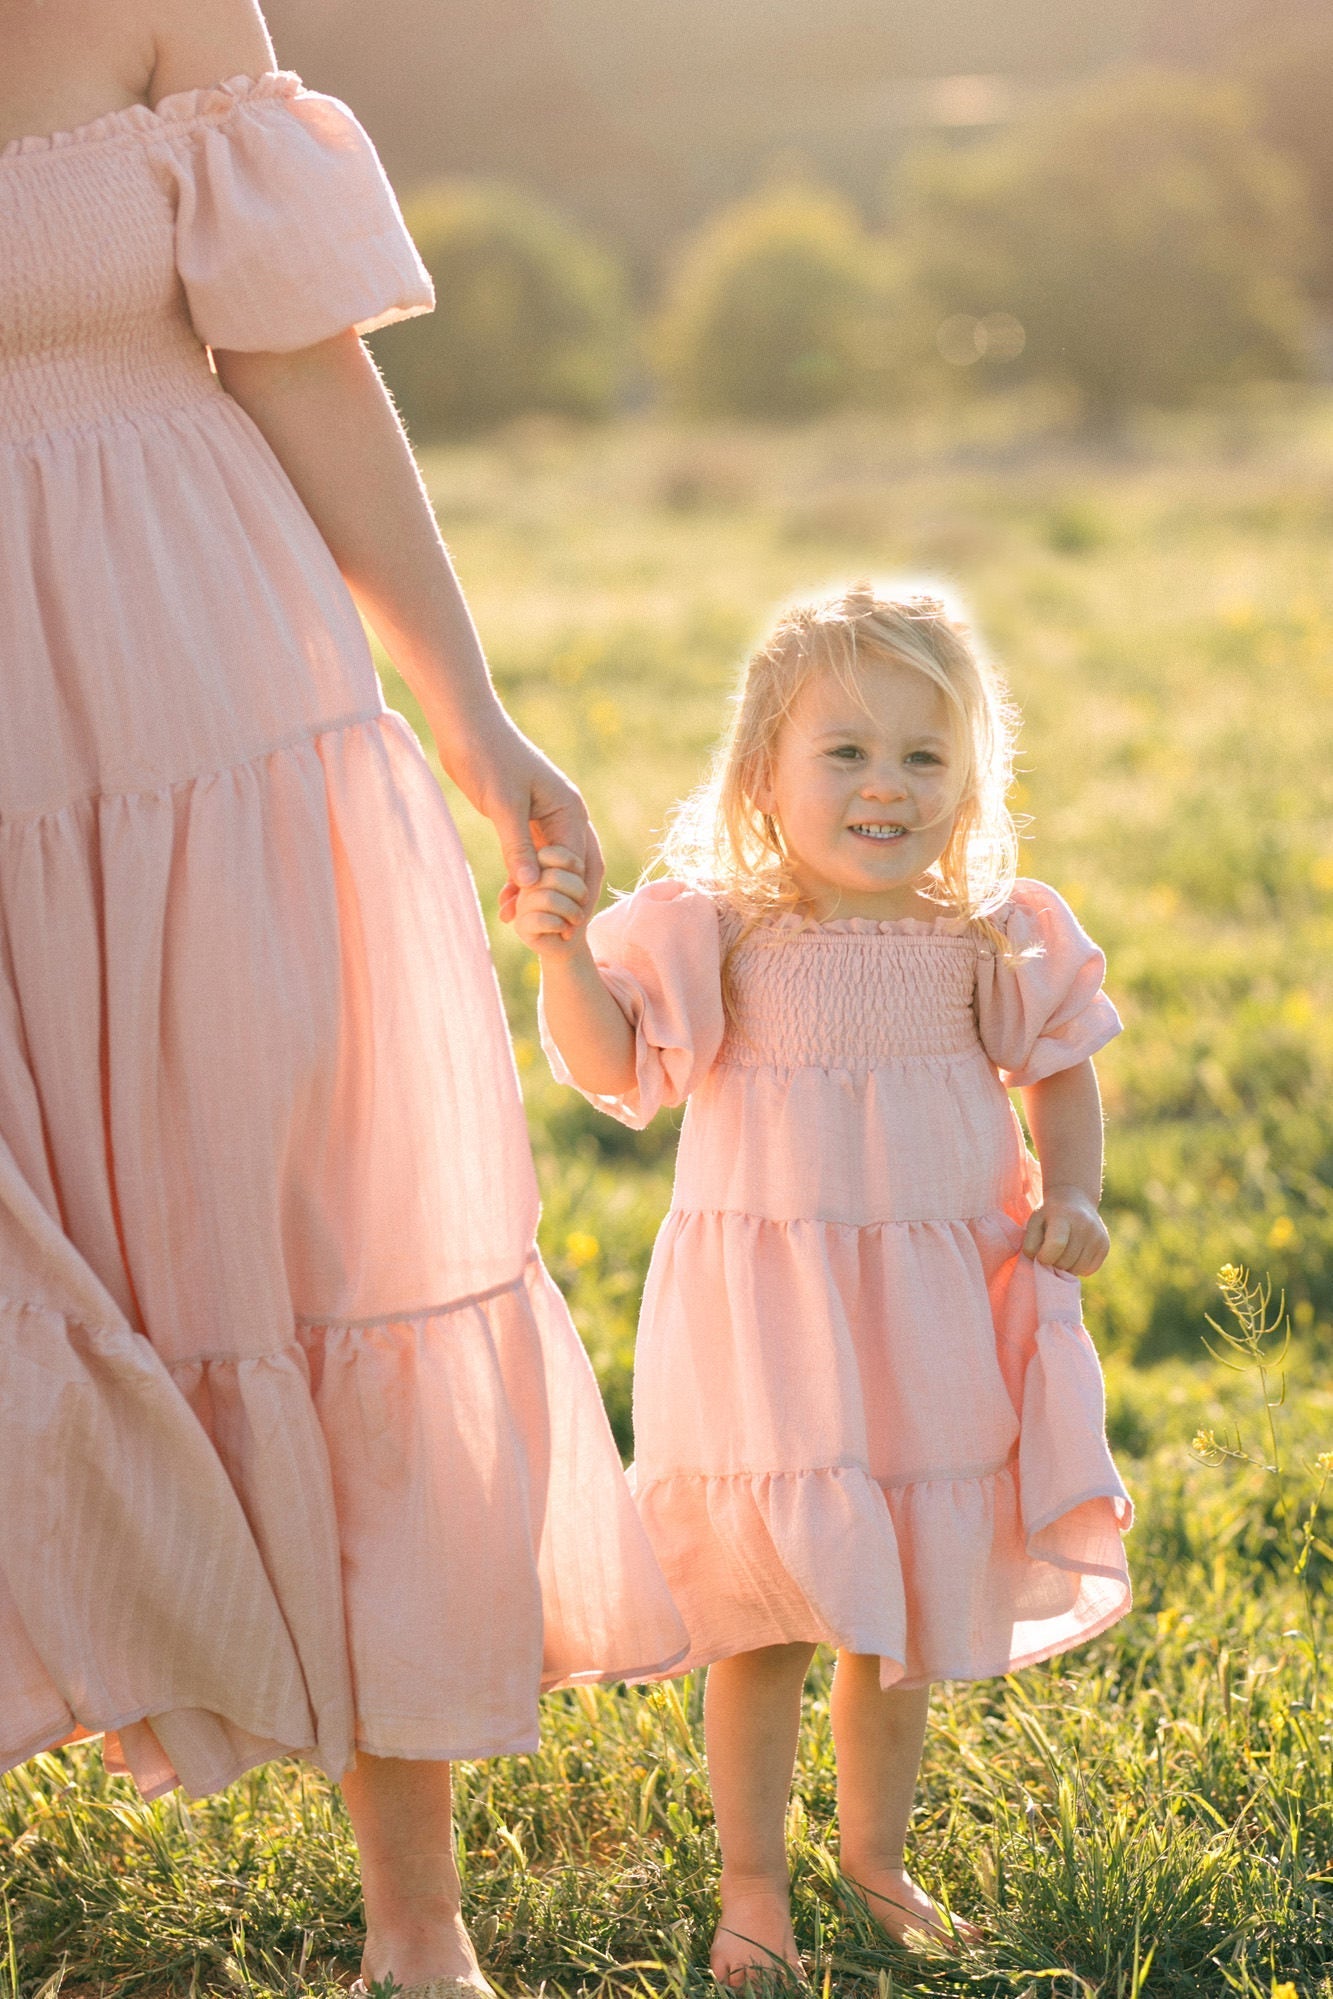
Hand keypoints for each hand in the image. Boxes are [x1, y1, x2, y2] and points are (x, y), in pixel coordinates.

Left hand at [443, 715, 603, 918]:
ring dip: (537, 893)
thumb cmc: (488, 756)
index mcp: (569, 809)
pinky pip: (531, 856)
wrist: (467, 727)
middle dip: (563, 900)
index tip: (560, 927)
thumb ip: (516, 845)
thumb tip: (530, 885)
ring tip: (516, 921)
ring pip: (550, 865)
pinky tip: (506, 900)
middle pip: (575, 868)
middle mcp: (565, 815)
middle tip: (551, 933)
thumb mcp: (503, 804)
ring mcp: (545, 817)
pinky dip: (521, 878)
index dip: (570, 896)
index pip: (578, 862)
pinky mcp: (524, 819)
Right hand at [512, 846, 591, 956]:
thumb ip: (581, 860)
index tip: (582, 874)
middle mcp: (527, 882)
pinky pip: (541, 920)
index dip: (573, 864)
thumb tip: (558, 868)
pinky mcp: (522, 926)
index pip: (550, 854)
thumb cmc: (581, 905)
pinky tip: (563, 929)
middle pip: (552, 877)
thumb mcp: (591, 874)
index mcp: (540, 864)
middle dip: (578, 890)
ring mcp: (522, 903)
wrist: (574, 942)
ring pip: (547, 899)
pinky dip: (560, 925)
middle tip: (582, 902)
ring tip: (576, 919)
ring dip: (572, 911)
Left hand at [1021, 1185, 1109, 1274]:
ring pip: (1077, 1269)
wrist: (1074, 1197)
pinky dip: (1078, 1267)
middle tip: (1051, 1251)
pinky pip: (1088, 1270)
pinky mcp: (1105, 1246)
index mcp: (1064, 1216)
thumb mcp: (1034, 1222)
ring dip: (1066, 1267)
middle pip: (1066, 1261)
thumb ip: (1031, 1244)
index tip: (1040, 1254)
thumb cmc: (1049, 1214)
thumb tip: (1041, 1263)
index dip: (1044, 1256)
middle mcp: (1085, 1225)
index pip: (1056, 1245)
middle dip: (1054, 1262)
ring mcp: (1098, 1236)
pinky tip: (1074, 1253)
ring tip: (1062, 1251)